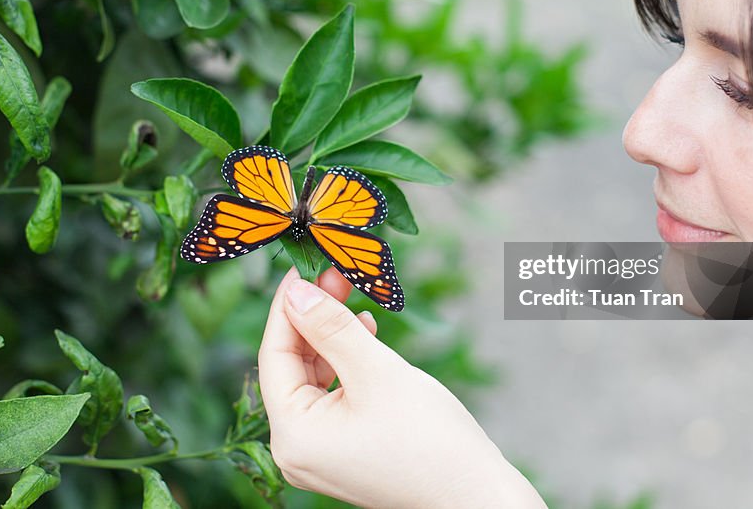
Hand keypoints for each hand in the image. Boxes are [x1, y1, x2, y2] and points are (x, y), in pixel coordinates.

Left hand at [258, 266, 546, 508]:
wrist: (478, 497)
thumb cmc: (431, 441)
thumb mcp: (377, 371)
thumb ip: (331, 327)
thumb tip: (295, 290)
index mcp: (293, 436)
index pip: (274, 355)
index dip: (287, 306)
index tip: (303, 266)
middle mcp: (296, 450)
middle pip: (292, 366)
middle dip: (314, 318)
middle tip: (335, 274)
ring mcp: (319, 455)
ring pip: (313, 379)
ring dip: (331, 337)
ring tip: (351, 296)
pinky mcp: (343, 452)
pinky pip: (331, 397)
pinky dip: (344, 365)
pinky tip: (364, 335)